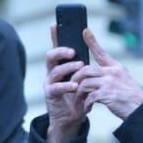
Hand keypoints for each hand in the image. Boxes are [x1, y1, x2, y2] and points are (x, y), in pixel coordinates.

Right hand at [42, 25, 90, 142]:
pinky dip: (66, 85)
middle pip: (51, 56)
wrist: (72, 118)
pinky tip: (74, 85)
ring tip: (80, 65)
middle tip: (73, 50)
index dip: (55, 36)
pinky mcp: (50, 95)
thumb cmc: (79, 96)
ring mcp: (50, 83)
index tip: (55, 24)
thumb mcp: (84, 77)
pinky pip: (56, 87)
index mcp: (61, 65)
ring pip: (54, 70)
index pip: (57, 47)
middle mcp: (53, 72)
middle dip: (61, 50)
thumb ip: (85, 64)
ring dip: (67, 67)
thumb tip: (92, 47)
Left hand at [73, 28, 142, 119]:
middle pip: (86, 69)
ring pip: (85, 83)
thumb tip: (96, 75)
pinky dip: (86, 103)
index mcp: (117, 68)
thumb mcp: (124, 80)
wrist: (141, 110)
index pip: (102, 53)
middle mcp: (113, 73)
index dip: (92, 41)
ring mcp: (110, 83)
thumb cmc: (131, 97)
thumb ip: (111, 75)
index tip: (84, 31)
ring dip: (78, 92)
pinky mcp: (107, 95)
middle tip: (70, 85)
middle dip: (75, 78)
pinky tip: (87, 107)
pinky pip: (89, 96)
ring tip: (77, 99)